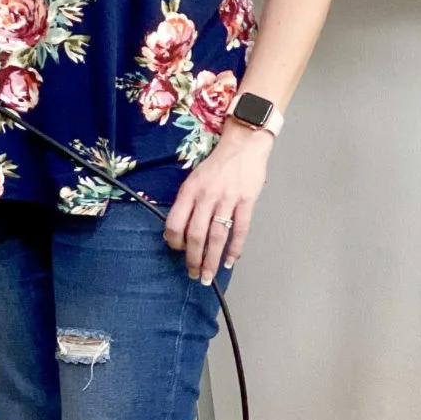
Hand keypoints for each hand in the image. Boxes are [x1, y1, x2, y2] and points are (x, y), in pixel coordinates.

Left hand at [165, 120, 271, 281]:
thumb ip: (188, 202)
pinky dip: (235, 248)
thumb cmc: (218, 163)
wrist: (244, 144)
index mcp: (190, 190)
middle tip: (194, 275)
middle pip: (196, 234)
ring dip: (212, 260)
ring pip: (217, 236)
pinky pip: (240, 229)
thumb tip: (179, 231)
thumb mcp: (195, 178)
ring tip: (210, 276)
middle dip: (193, 259)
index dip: (174, 242)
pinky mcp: (246, 200)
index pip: (175, 222)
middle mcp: (207, 195)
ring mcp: (228, 199)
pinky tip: (231, 260)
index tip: (177, 252)